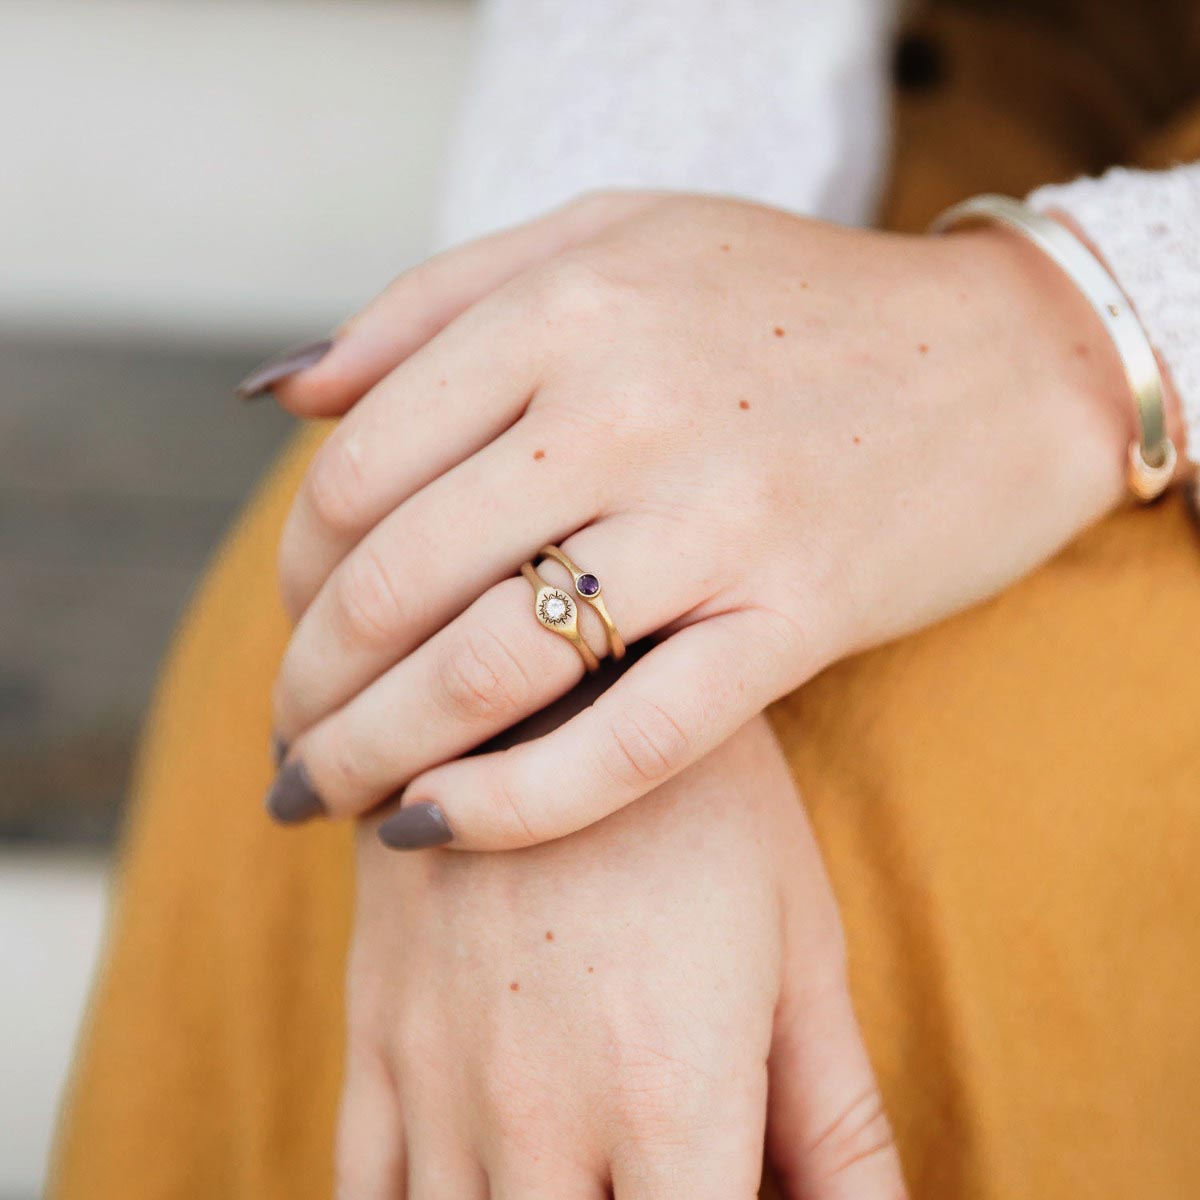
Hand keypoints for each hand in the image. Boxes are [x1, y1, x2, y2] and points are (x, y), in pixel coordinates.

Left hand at [266, 191, 1132, 847]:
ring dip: (371, 757)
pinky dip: (511, 805)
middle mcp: (625, 408)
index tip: (298, 626)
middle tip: (290, 741)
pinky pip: (629, 742)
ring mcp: (716, 518)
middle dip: (310, 685)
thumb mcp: (608, 238)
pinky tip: (434, 832)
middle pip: (396, 581)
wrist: (1001, 360)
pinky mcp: (796, 615)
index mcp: (564, 307)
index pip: (356, 470)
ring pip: (486, 670)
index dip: (295, 573)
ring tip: (328, 799)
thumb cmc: (786, 302)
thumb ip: (432, 302)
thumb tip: (283, 395)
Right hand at [336, 716, 905, 1197]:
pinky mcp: (374, 1031)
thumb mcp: (797, 944)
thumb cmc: (703, 803)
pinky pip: (360, 1190)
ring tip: (577, 1178)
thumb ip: (839, 1123)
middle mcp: (542, 1114)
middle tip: (645, 1183)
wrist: (555, 668)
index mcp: (674, 1098)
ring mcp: (440, 1076)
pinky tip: (473, 1185)